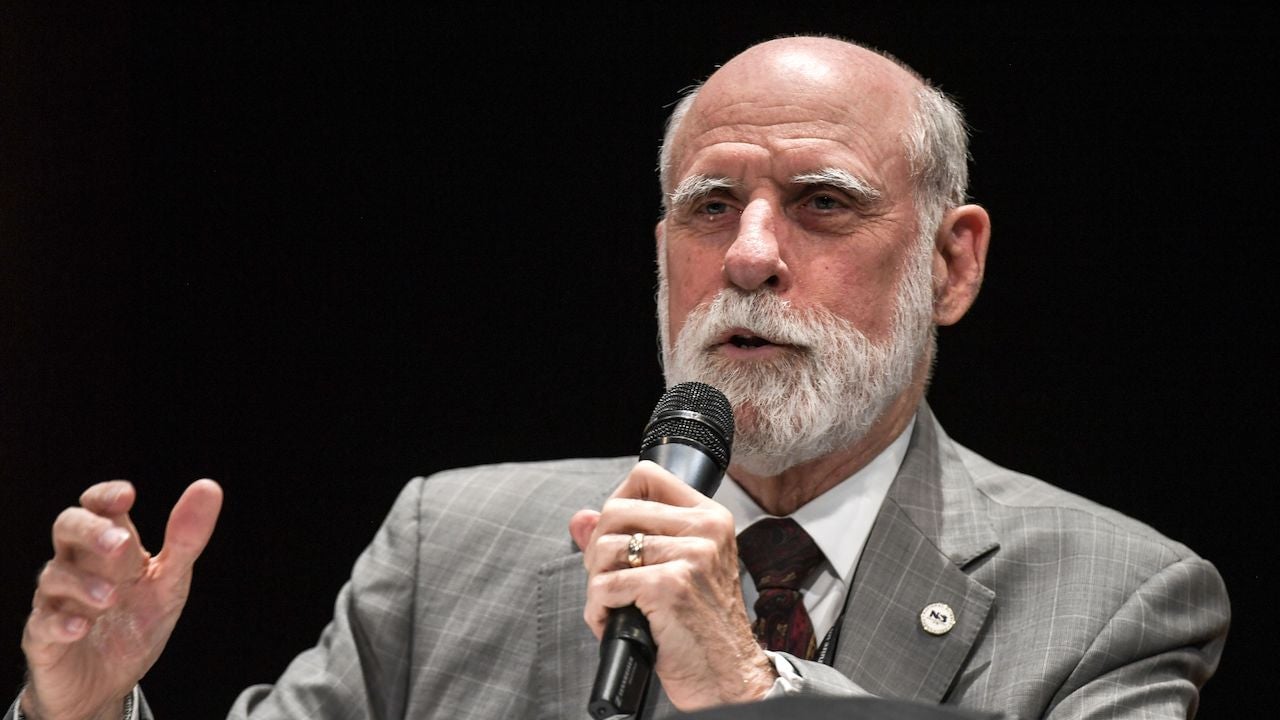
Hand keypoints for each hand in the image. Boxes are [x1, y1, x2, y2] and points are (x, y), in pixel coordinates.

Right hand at [20, 479, 222, 719]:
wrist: (107, 684)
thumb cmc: (134, 623)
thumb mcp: (169, 582)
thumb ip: (187, 539)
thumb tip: (209, 488)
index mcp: (108, 548)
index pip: (97, 506)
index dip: (106, 496)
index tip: (127, 496)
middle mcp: (78, 565)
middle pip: (67, 528)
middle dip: (91, 530)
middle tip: (120, 544)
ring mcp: (56, 600)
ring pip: (54, 575)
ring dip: (84, 583)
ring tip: (111, 598)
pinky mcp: (44, 637)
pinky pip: (41, 624)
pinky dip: (60, 623)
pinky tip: (81, 627)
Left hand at [569, 461, 774, 711]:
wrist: (729, 675)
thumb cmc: (702, 626)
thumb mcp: (675, 570)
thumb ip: (628, 536)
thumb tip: (579, 518)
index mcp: (711, 517)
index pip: (647, 476)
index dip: (618, 501)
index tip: (617, 535)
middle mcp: (706, 529)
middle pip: (616, 511)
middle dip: (598, 549)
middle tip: (611, 580)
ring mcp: (691, 556)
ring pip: (604, 549)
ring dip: (597, 584)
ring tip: (616, 605)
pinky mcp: (670, 586)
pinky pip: (604, 586)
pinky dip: (598, 611)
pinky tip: (615, 622)